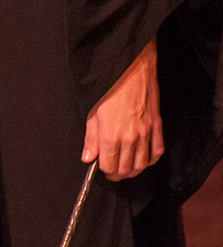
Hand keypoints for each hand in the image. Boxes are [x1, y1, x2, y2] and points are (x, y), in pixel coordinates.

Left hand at [83, 40, 162, 180]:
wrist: (131, 72)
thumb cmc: (109, 89)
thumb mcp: (92, 113)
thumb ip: (90, 139)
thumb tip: (88, 158)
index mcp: (111, 136)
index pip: (110, 166)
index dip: (105, 171)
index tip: (102, 169)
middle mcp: (130, 138)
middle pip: (127, 168)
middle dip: (118, 174)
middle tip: (112, 172)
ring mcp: (146, 133)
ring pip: (142, 164)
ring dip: (133, 171)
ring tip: (126, 169)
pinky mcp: (157, 127)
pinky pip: (157, 152)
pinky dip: (150, 160)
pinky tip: (143, 160)